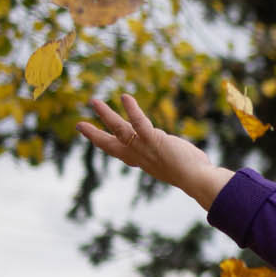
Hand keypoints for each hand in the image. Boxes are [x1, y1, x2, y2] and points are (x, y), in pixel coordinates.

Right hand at [80, 94, 232, 208]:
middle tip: (79, 125)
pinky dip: (131, 109)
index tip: (98, 140)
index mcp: (143, 162)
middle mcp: (138, 156)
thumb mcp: (176, 165)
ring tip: (94, 101)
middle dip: (93, 134)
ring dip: (105, 115)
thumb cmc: (194, 174)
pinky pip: (138, 122)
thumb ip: (173, 158)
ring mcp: (143, 148)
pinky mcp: (153, 139)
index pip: (122, 153)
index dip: (108, 145)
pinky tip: (124, 97)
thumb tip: (185, 158)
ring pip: (118, 129)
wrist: (196, 179)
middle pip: (109, 145)